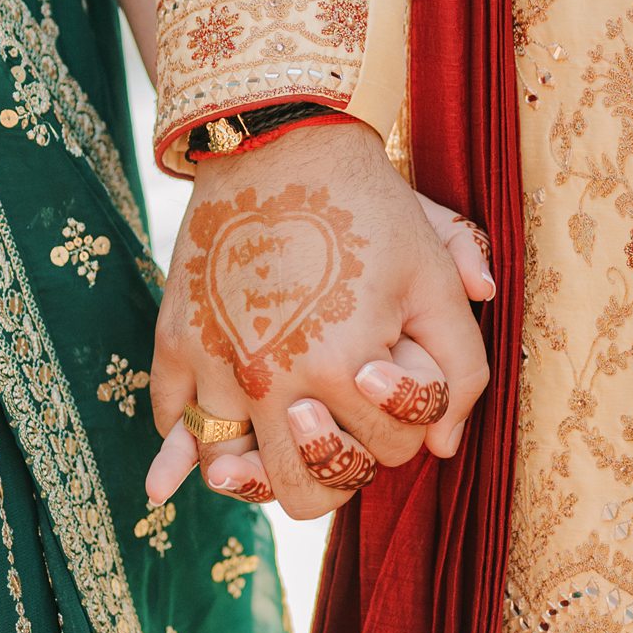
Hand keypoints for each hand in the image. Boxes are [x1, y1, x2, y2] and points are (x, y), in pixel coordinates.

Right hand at [144, 122, 491, 519]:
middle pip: (306, 493)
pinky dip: (187, 440)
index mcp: (344, 369)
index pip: (388, 454)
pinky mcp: (173, 342)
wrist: (279, 138)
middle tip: (340, 428)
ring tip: (280, 437)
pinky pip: (172, 424)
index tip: (394, 374)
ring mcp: (215, 365)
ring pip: (231, 476)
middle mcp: (273, 381)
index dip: (405, 422)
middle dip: (335, 471)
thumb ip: (460, 367)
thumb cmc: (368, 207)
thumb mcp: (434, 276)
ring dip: (260, 468)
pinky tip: (211, 436)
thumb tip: (442, 445)